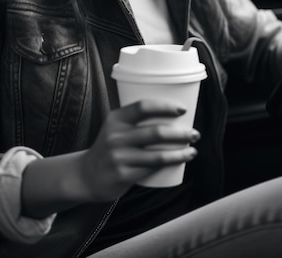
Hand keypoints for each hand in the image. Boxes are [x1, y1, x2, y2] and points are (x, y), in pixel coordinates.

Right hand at [76, 99, 199, 201]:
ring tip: (192, 150)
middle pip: (156, 132)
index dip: (165, 107)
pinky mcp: (123, 175)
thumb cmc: (110, 147)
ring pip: (158, 154)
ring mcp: (119, 156)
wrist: (87, 175)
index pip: (143, 107)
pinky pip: (152, 169)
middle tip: (195, 133)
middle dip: (181, 133)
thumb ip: (137, 121)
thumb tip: (173, 114)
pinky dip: (170, 164)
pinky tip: (181, 161)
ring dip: (180, 152)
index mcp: (116, 118)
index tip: (182, 110)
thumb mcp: (116, 128)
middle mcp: (115, 136)